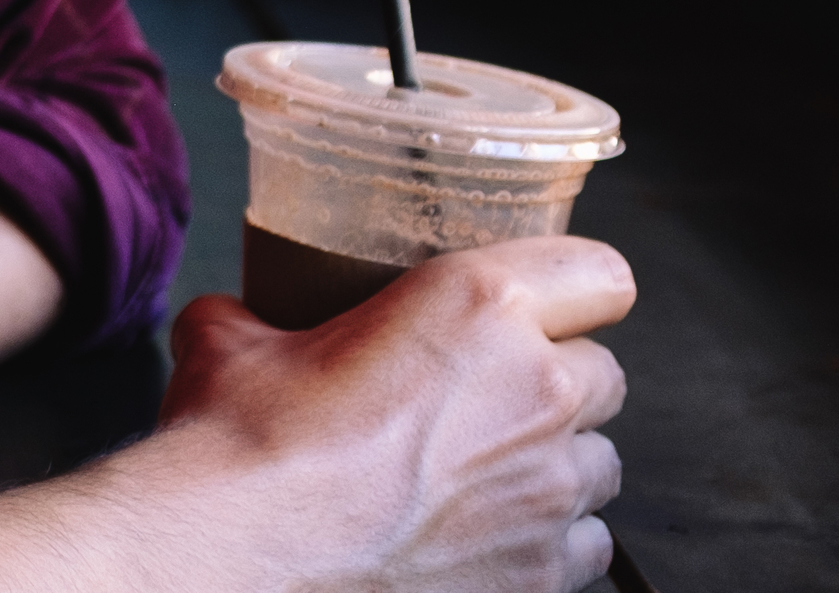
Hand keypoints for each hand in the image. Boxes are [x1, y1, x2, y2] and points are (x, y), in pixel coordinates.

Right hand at [152, 237, 633, 592]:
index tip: (551, 301)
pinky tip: (486, 534)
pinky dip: (548, 540)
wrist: (242, 552)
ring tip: (486, 470)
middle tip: (488, 392)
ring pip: (601, 463)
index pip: (600, 274)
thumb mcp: (233, 339)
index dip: (577, 288)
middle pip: (605, 373)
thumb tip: (236, 317)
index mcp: (477, 307)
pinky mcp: (542, 573)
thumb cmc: (246, 444)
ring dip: (556, 461)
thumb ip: (259, 315)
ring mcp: (547, 491)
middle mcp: (535, 393)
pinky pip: (584, 546)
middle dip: (558, 380)